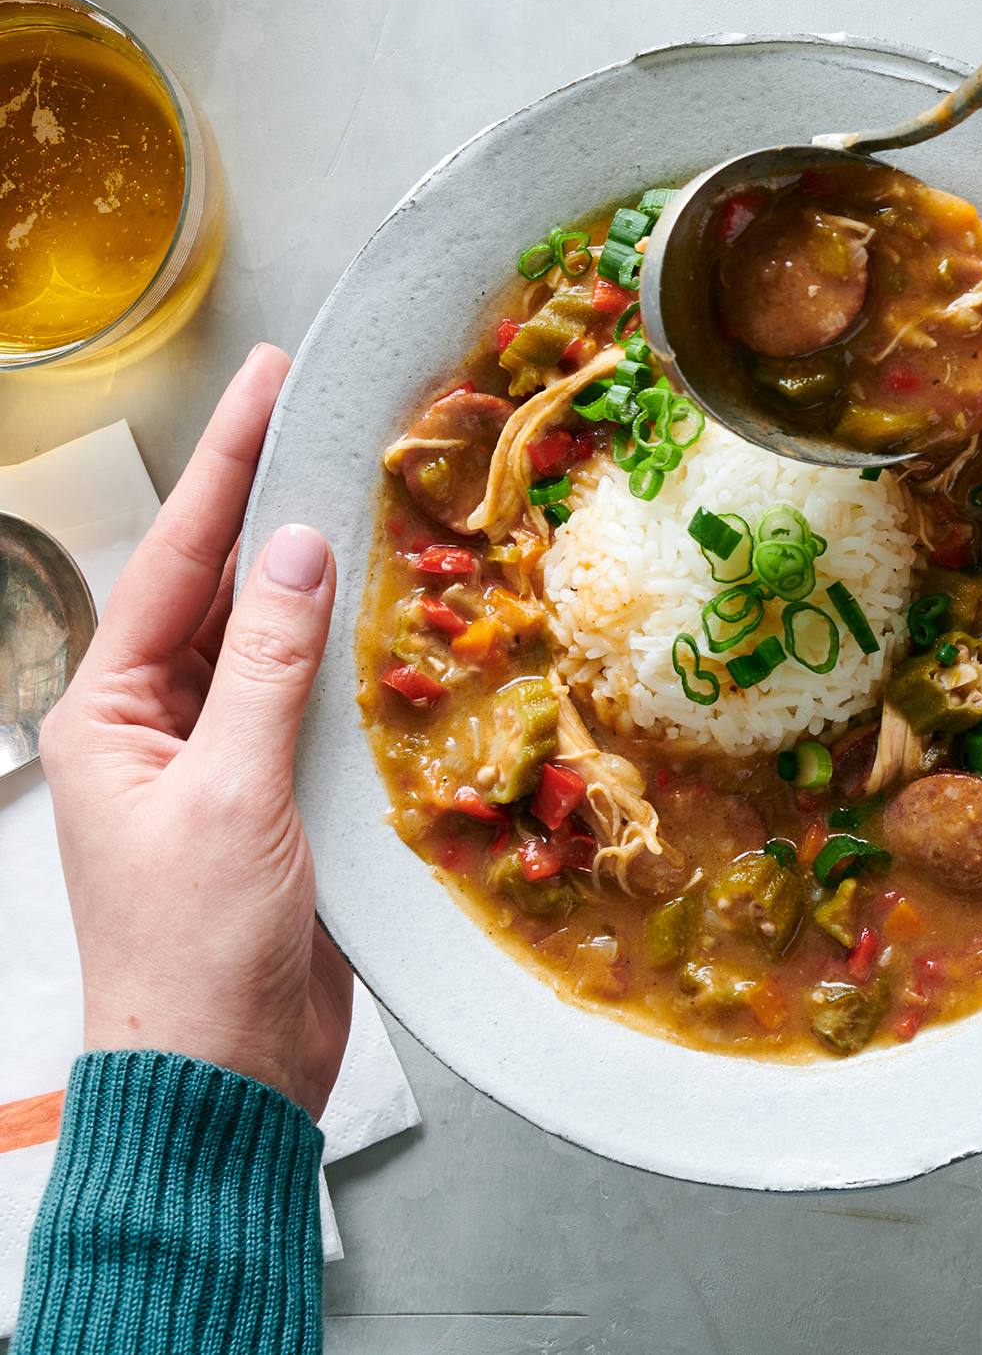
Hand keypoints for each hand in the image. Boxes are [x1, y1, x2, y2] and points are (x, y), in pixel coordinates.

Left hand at [42, 346, 353, 1114]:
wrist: (219, 1076)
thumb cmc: (195, 947)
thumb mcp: (232, 793)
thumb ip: (269, 666)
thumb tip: (297, 546)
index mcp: (108, 715)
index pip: (176, 563)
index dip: (228, 466)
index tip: (270, 378)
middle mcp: (155, 726)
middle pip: (222, 587)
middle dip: (274, 499)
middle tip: (330, 403)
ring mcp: (218, 761)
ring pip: (274, 638)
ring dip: (323, 571)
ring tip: (375, 481)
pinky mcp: (279, 799)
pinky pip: (316, 698)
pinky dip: (356, 650)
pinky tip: (399, 606)